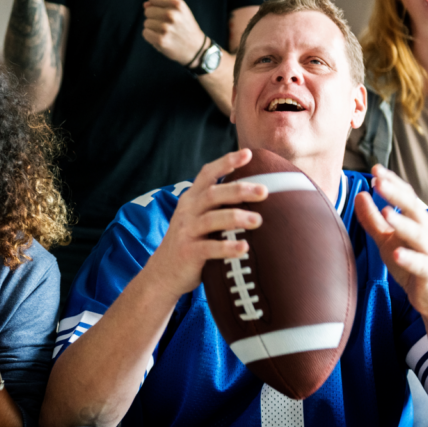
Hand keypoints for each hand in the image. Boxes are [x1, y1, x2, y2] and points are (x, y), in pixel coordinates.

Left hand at [142, 0, 206, 65]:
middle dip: (154, 17)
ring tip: (165, 32)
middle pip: (148, 11)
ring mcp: (166, 28)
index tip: (162, 11)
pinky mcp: (161, 40)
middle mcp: (172, 14)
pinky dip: (151, 36)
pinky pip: (145, 33)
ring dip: (153, 28)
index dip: (154, 4)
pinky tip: (161, 38)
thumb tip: (145, 4)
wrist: (196, 48)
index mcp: (177, 4)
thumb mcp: (180, 11)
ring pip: (146, 23)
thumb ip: (163, 3)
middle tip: (166, 24)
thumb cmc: (185, 27)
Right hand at [144, 149, 266, 298]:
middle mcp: (187, 211)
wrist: (163, 273)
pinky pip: (209, 248)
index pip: (208, 174)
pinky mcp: (188, 252)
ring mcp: (186, 231)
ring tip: (258, 220)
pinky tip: (244, 248)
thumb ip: (217, 205)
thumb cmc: (191, 242)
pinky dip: (227, 248)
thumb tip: (255, 194)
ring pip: (211, 219)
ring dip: (236, 218)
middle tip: (264, 191)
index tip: (248, 154)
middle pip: (213, 194)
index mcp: (192, 199)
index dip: (227, 162)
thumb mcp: (198, 218)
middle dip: (239, 190)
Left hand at [355, 165, 427, 317]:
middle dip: (397, 195)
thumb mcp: (387, 240)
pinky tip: (395, 254)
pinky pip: (422, 265)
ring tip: (386, 213)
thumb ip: (373, 219)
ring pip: (419, 235)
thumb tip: (360, 194)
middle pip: (414, 209)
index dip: (392, 183)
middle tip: (379, 182)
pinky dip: (409, 258)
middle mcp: (427, 233)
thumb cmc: (411, 265)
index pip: (406, 197)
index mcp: (417, 222)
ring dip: (403, 223)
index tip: (375, 169)